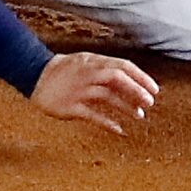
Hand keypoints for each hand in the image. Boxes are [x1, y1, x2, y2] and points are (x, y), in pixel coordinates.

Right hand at [29, 52, 159, 133]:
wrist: (35, 76)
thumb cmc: (65, 70)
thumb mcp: (85, 62)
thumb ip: (105, 69)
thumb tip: (130, 80)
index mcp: (93, 61)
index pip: (122, 65)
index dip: (141, 78)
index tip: (155, 89)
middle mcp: (87, 73)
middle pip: (116, 78)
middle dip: (136, 90)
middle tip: (150, 102)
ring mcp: (78, 89)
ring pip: (107, 96)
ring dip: (126, 106)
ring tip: (140, 115)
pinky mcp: (70, 106)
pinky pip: (92, 115)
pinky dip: (107, 122)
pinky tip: (119, 130)